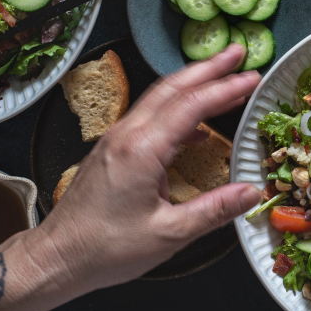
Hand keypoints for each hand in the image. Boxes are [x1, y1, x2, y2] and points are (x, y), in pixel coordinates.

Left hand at [29, 44, 261, 293]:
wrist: (57, 257)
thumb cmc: (105, 250)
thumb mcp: (169, 235)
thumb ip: (214, 210)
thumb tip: (251, 193)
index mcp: (141, 151)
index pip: (191, 106)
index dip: (225, 89)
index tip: (253, 78)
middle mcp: (126, 136)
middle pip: (172, 88)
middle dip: (208, 68)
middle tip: (238, 53)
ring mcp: (116, 140)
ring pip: (159, 98)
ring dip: (192, 83)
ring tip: (223, 78)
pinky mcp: (112, 150)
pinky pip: (149, 117)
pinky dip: (177, 109)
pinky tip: (197, 127)